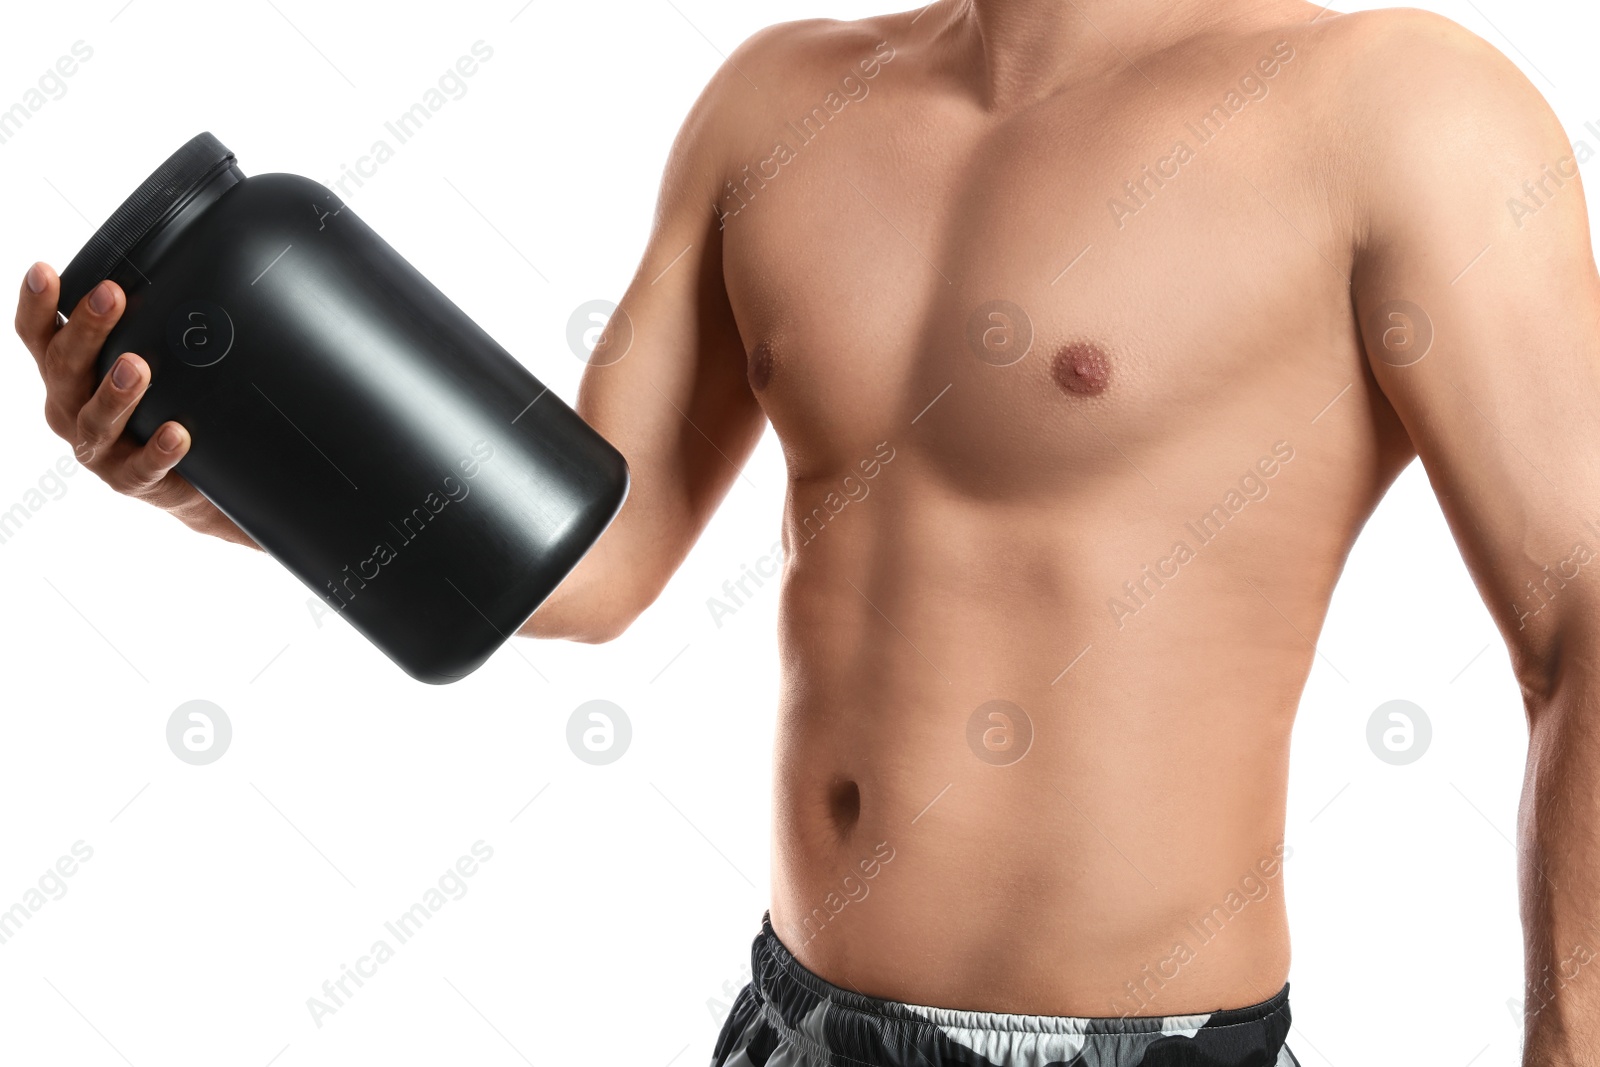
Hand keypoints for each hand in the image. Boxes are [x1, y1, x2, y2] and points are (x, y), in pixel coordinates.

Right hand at [14, 262, 250, 543]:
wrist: (187, 478)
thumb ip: (147, 322)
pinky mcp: (130, 481)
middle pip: (64, 368)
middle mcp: (70, 408)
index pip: (38, 336)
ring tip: (138, 365)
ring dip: (116, 391)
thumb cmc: (159, 404)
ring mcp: (98, 449)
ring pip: (96, 420)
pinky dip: (158, 450)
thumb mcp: (146, 358)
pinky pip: (141, 468)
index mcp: (65, 374)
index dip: (36, 305)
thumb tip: (185, 262)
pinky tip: (177, 433)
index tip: (44, 271)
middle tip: (111, 296)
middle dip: (86, 330)